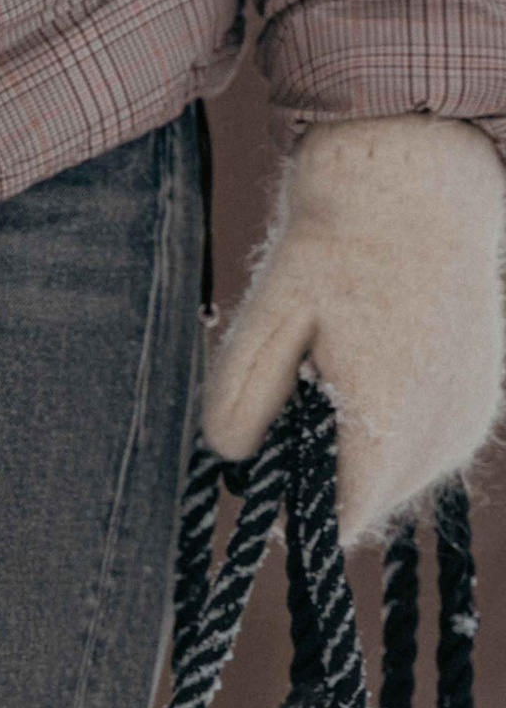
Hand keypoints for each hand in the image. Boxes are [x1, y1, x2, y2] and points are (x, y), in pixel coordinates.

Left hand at [205, 116, 505, 538]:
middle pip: (365, 503)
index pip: (336, 521)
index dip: (290, 503)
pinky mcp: (479, 400)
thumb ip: (239, 396)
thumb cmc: (338, 247)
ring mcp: (468, 419)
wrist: (420, 186)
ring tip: (339, 367)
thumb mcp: (267, 315)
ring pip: (397, 477)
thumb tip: (228, 457)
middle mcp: (442, 437)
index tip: (268, 452)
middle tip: (302, 387)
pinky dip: (392, 425)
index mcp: (389, 427)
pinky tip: (373, 364)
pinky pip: (425, 444)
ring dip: (358, 448)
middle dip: (322, 470)